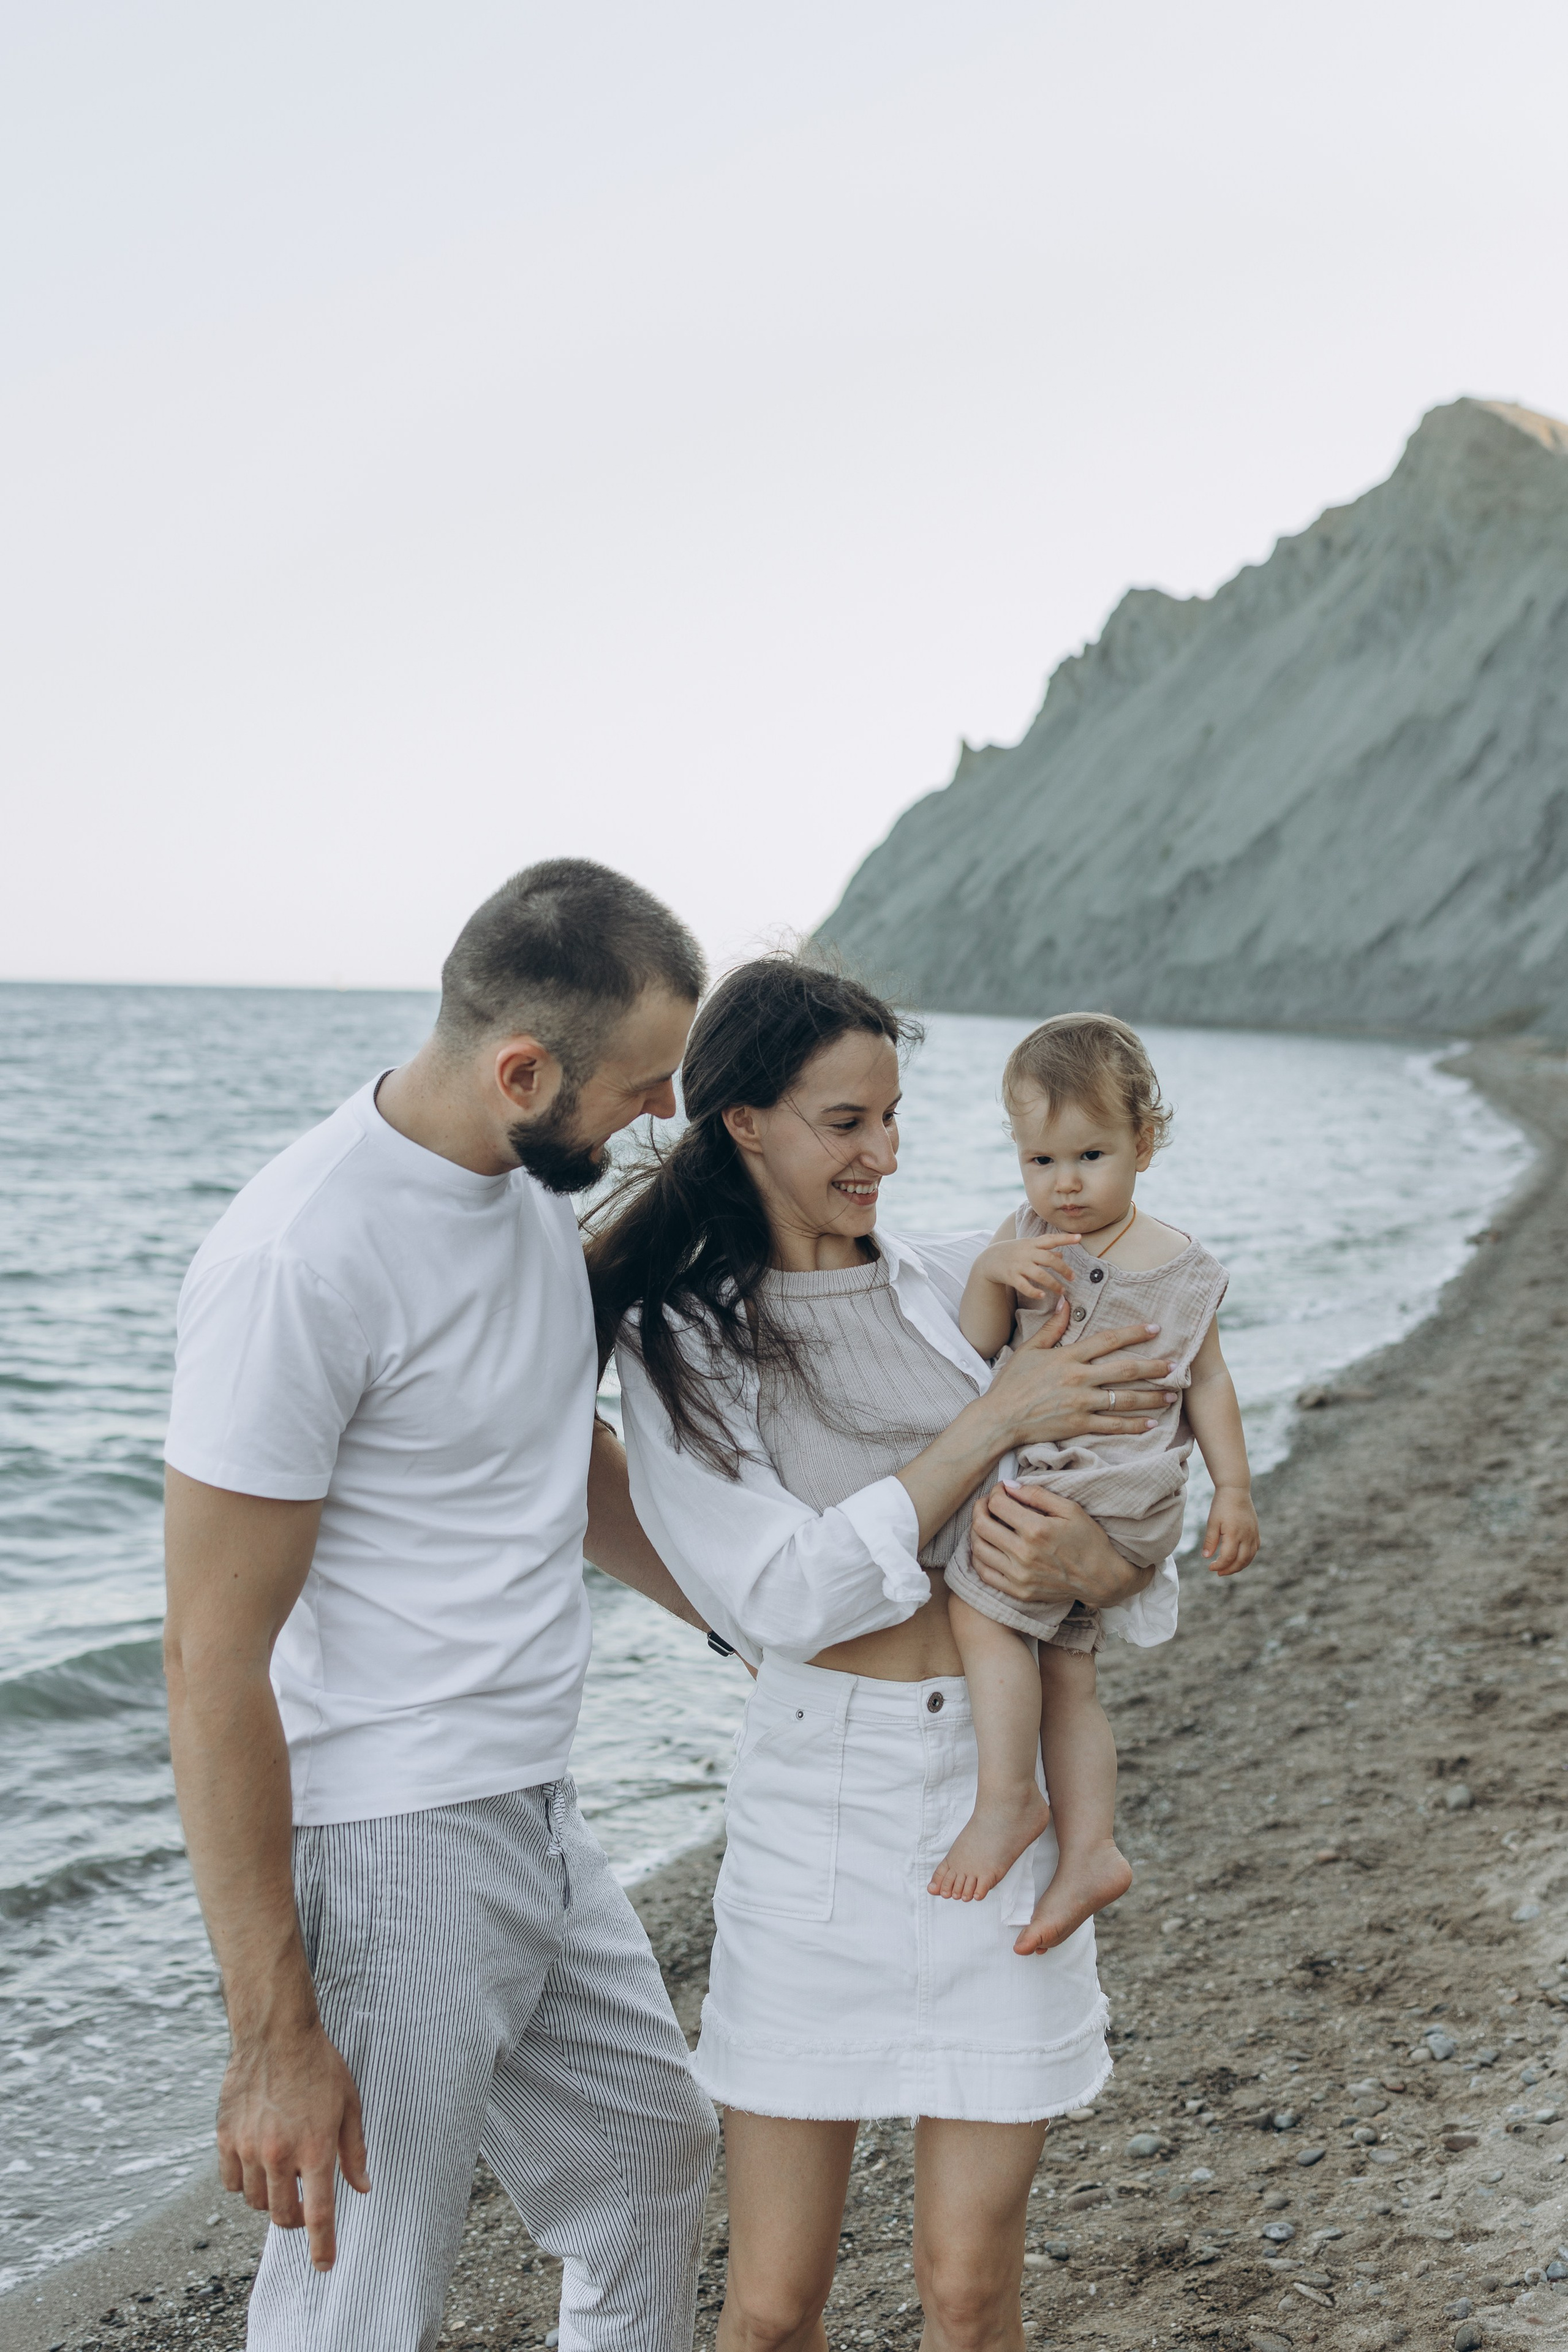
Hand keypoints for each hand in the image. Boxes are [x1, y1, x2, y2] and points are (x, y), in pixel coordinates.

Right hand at [216, 2018, 369, 2270]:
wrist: (275, 2033)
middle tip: (303, 2202)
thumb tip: (362, 2187)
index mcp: (316, 2148)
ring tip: (281, 2171)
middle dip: (295, 2219)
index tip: (324, 2265)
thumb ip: (355, 2151)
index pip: (319, 2214)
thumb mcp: (349, 2105)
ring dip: (270, 2198)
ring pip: (255, 2201)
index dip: (322, 2246)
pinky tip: (256, 2163)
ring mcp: (248, 2147)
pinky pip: (230, 2182)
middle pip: (283, 2215)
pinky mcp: (225, 2138)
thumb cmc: (319, 2066)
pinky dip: (243, 2183)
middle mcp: (280, 2154)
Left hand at [967, 1481, 1154, 1611]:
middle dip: (980, 1507)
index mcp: (1036, 1530)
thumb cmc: (1089, 1541)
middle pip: (981, 1525)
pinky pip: (985, 1573)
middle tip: (989, 1503)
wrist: (1102, 1579)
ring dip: (977, 1531)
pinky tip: (988, 1547)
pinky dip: (979, 1557)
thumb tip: (1008, 1486)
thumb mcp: (1070, 1509)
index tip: (1003, 1490)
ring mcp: (1019, 1576)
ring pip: (978, 1548)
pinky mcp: (1018, 1591)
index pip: (997, 1504)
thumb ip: (1037, 1495)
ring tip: (987, 1523)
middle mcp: (1023, 1554)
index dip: (996, 1492)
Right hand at [974, 1237, 1073, 1303]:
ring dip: (1053, 1283)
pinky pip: (1024, 1286)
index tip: (1079, 1238)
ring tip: (1062, 1291)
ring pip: (1039, 1274)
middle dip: (1063, 1269)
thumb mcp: (1027, 1247)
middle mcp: (1026, 1253)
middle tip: (1073, 1277)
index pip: (1050, 1239)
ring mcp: (1018, 1265)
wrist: (987, 1260)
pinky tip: (1042, 1296)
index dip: (1065, 1238)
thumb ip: (1044, 1250)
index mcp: (1031, 1244)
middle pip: (1048, 1259)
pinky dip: (1034, 1291)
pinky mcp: (1010, 1276)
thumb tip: (1061, 1253)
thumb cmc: (1012, 1252)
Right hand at [985, 1311, 1174, 1450]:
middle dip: (1154, 1367)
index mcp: (1069, 1357)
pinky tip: (1150, 1423)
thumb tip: (1065, 1301)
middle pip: (1126, 1370)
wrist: (1000, 1418)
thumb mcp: (1030, 1350)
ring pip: (1125, 1399)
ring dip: (1151, 1397)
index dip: (1135, 1333)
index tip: (1155, 1329)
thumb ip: (1052, 1327)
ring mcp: (1081, 1403)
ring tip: (1171, 1395)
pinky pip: (1113, 1426)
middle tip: (1175, 1365)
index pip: (1109, 1340)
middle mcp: (1079, 1378)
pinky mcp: (1079, 1425)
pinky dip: (1134, 1425)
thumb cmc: (1012, 1383)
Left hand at [1202, 1485, 1257, 1575]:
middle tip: (1219, 1572)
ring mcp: (1253, 1534)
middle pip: (1241, 1561)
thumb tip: (1206, 1557)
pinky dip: (1247, 1558)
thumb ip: (1210, 1541)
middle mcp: (1246, 1536)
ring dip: (1239, 1566)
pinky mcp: (1256, 1531)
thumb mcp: (1212, 1522)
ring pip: (1249, 1557)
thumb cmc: (1221, 1505)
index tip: (1210, 1567)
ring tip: (1228, 1568)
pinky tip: (1239, 1559)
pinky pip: (1254, 1550)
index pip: (1228, 1558)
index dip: (1219, 1566)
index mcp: (1234, 1534)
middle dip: (1229, 1570)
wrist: (1236, 1490)